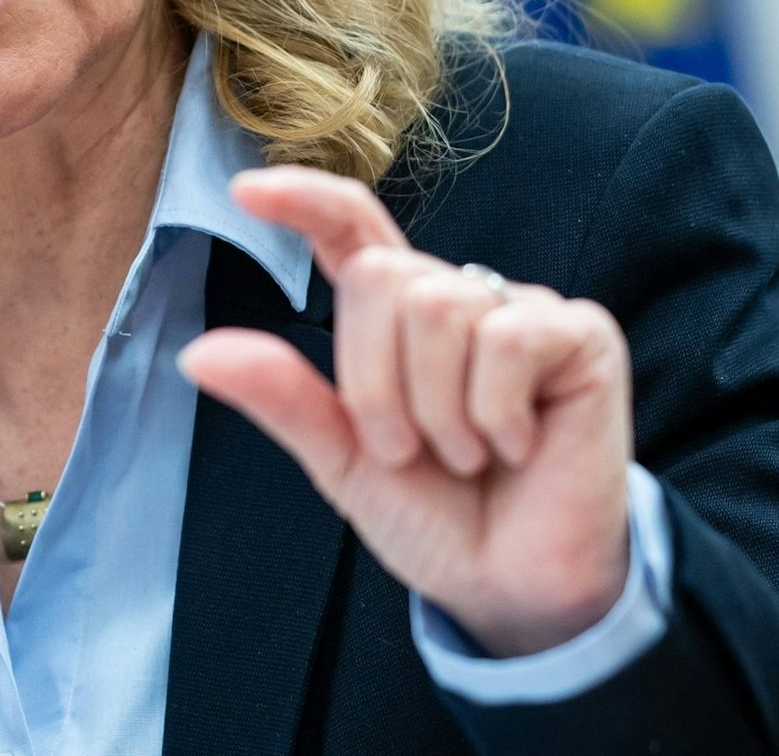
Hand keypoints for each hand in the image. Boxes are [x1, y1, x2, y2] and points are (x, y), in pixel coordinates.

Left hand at [177, 165, 633, 656]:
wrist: (513, 588)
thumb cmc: (436, 517)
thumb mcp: (343, 461)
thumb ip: (283, 399)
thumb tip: (198, 353)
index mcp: (394, 321)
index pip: (351, 229)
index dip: (304, 198)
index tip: (245, 190)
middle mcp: (458, 298)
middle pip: (381, 277)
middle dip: (377, 384)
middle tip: (410, 450)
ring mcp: (522, 310)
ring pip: (440, 308)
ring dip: (439, 411)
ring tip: (468, 456)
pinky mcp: (580, 335)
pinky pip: (509, 339)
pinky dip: (496, 412)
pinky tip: (516, 447)